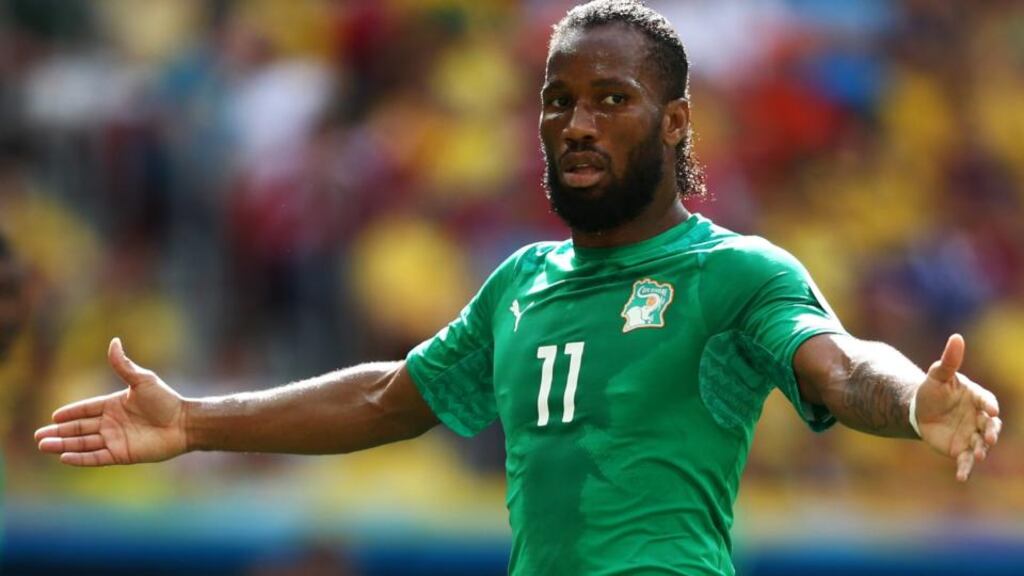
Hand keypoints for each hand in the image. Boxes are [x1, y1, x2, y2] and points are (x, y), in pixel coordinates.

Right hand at [35, 338, 188, 465]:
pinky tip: (64, 457)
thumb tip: (114, 341)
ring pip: (84, 443)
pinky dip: (80, 458)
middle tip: (38, 436)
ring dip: (64, 445)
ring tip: (44, 446)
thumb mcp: (143, 380)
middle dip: (59, 432)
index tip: (53, 416)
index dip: (70, 413)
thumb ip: (124, 365)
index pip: (86, 409)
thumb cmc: (166, 400)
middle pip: (80, 428)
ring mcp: (116, 439)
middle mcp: (112, 423)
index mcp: (114, 404)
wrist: (184, 423)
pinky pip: (96, 457)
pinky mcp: (122, 454)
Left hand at [915, 334, 1001, 481]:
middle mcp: (979, 418)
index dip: (989, 405)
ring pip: (981, 444)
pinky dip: (965, 469)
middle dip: (992, 431)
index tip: (990, 410)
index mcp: (977, 398)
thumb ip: (950, 360)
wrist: (920, 409)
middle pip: (990, 426)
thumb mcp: (938, 374)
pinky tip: (961, 478)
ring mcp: (972, 435)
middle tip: (991, 435)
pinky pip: (966, 461)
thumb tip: (957, 337)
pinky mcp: (961, 449)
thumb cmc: (933, 389)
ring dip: (981, 450)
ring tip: (979, 455)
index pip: (988, 402)